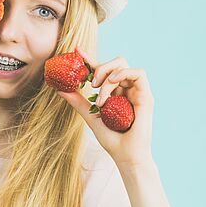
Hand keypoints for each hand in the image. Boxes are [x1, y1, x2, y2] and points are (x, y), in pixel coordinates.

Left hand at [55, 46, 154, 167]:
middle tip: (91, 83)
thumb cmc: (112, 139)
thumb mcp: (90, 116)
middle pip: (115, 62)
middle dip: (100, 67)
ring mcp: (136, 91)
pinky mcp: (146, 95)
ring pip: (123, 65)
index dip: (91, 59)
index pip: (103, 70)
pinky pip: (138, 73)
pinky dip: (123, 74)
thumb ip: (78, 102)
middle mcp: (126, 89)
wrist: (125, 155)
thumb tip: (59, 89)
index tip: (77, 51)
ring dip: (108, 75)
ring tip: (100, 94)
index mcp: (115, 92)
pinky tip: (113, 84)